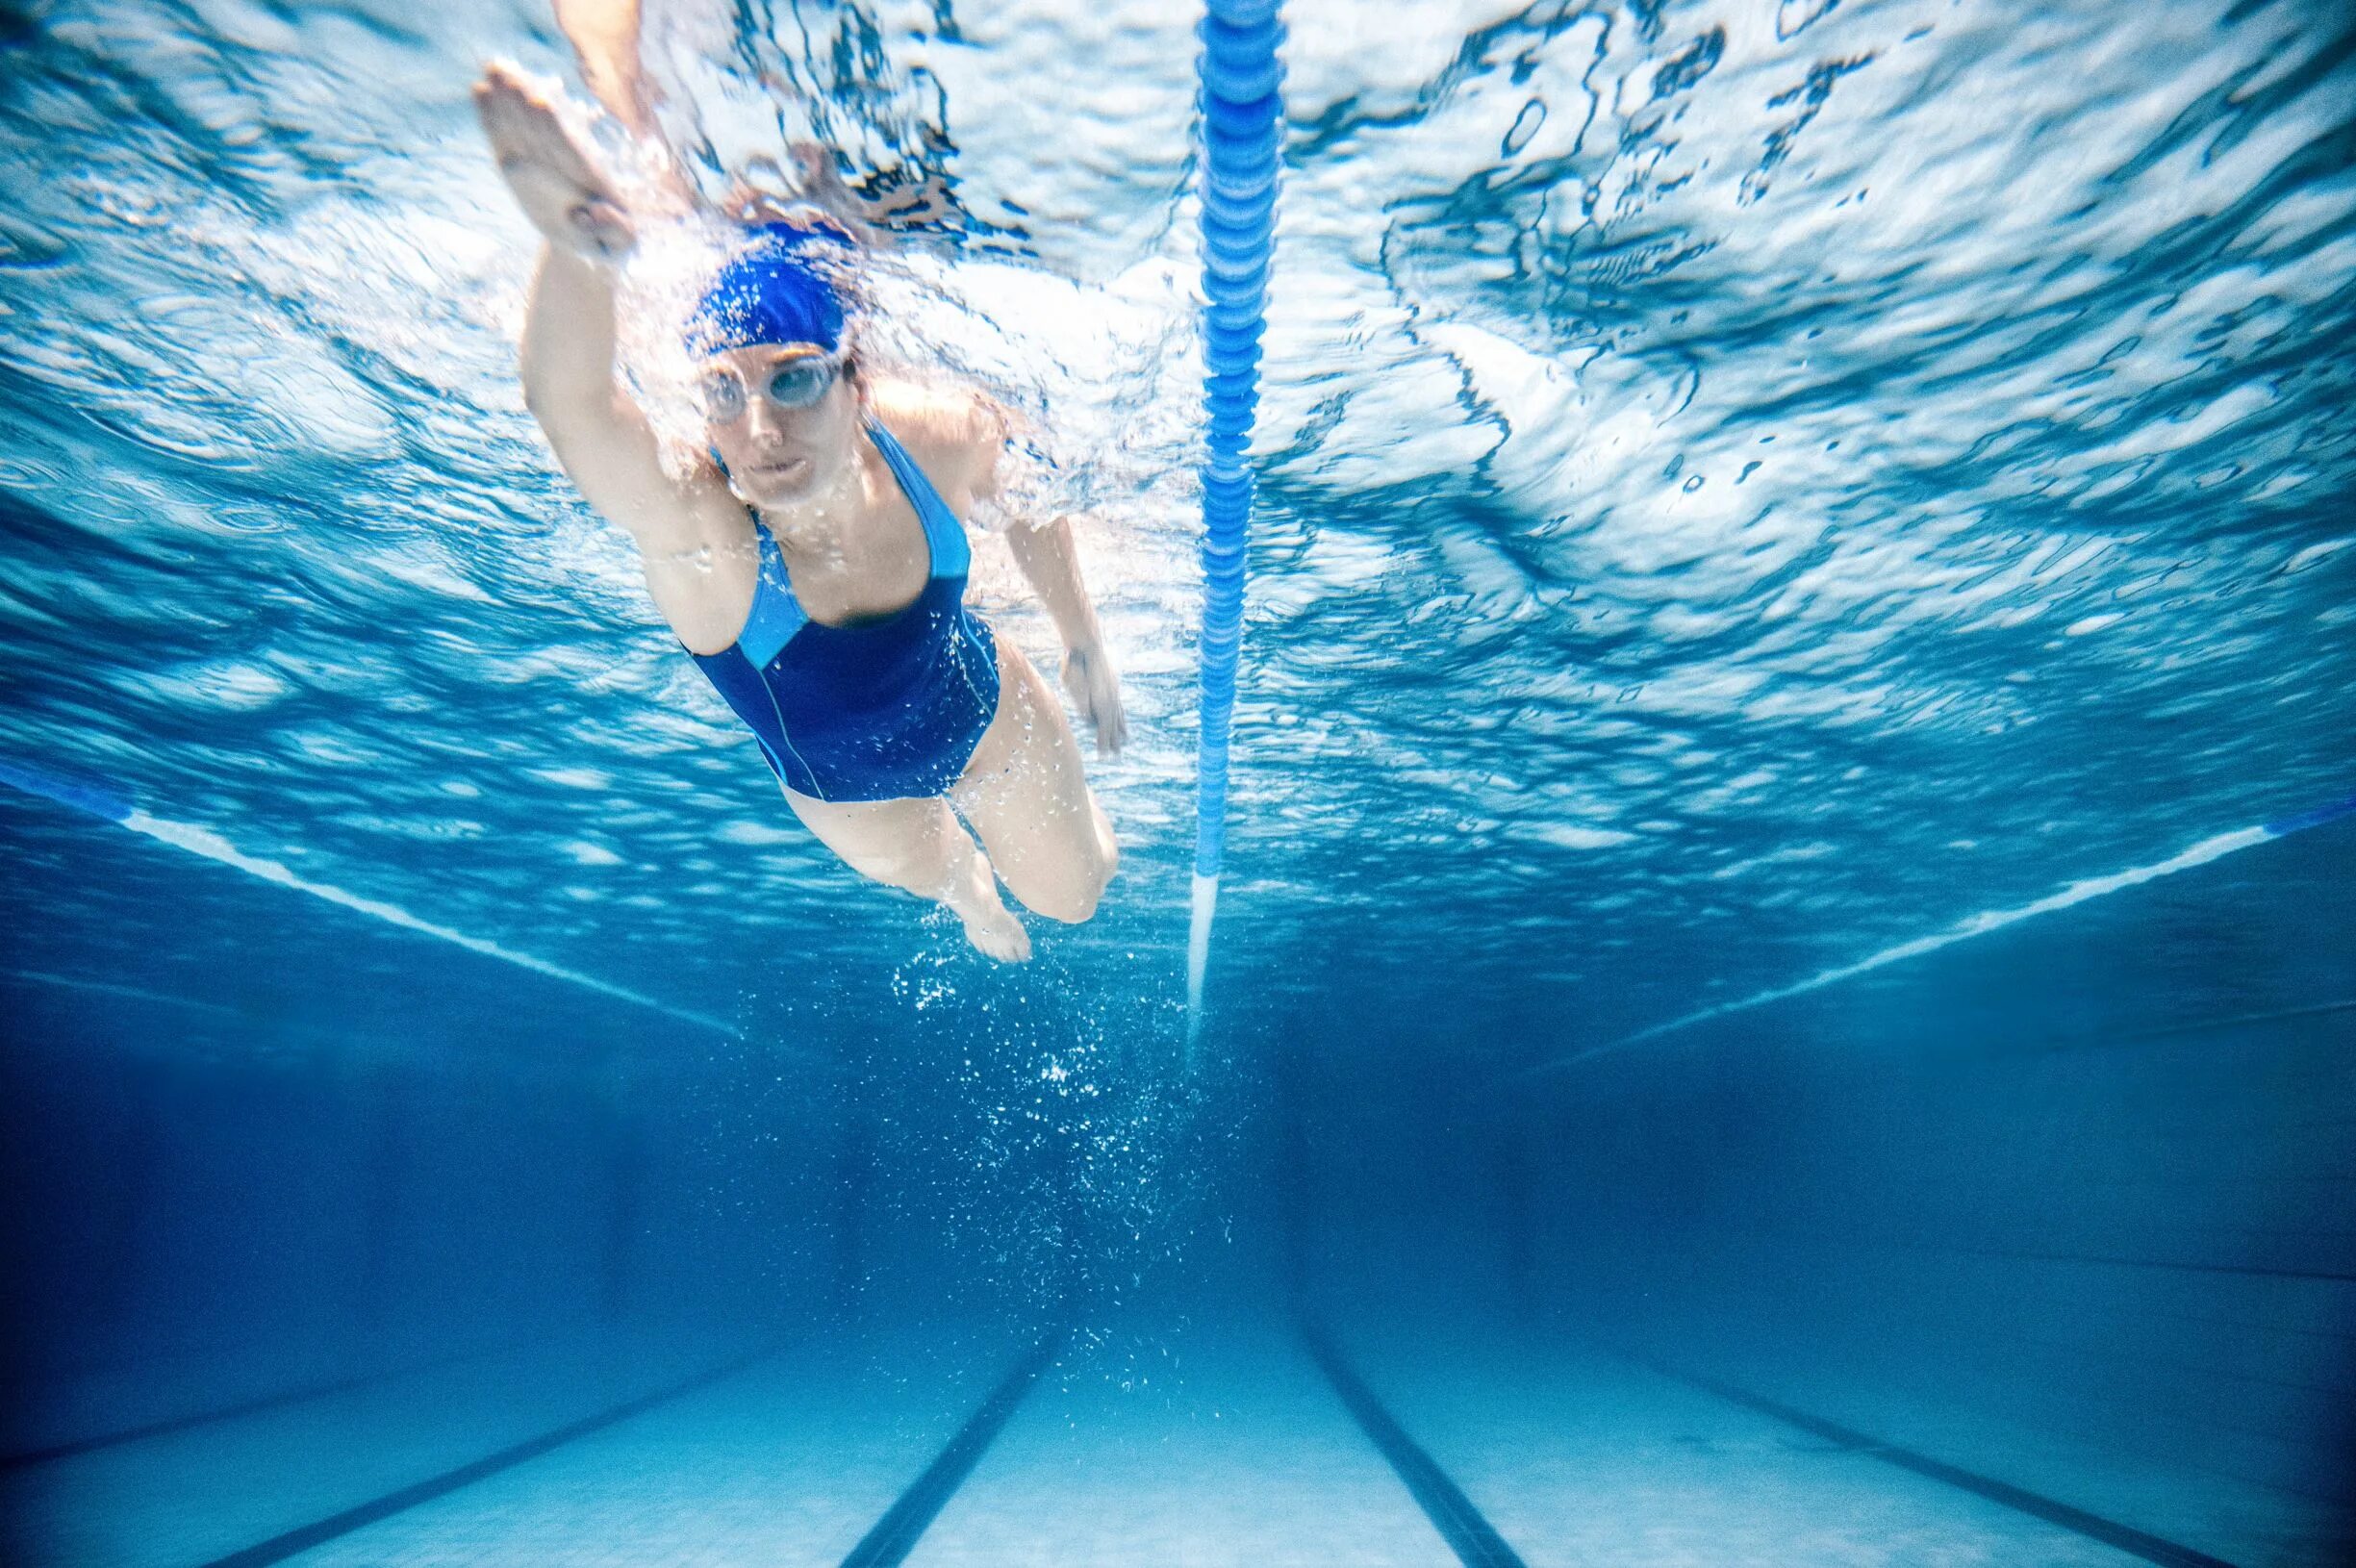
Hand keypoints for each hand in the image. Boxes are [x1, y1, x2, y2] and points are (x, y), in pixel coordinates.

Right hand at [474, 62, 635, 262]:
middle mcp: (565, 163)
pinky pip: (505, 139)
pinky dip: (492, 118)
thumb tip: (593, 211)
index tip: (542, 102)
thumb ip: (617, 231)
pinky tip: (479, 89)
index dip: (555, 127)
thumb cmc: (609, 242)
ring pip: (523, 127)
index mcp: (588, 178)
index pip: (570, 149)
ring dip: (507, 99)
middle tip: (508, 73)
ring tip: (492, 67)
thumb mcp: (620, 245)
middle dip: (526, 103)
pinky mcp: (520, 165)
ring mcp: (542, 160)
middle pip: (543, 130)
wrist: (590, 239)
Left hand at [1060, 639, 1128, 757]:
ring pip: (1119, 714)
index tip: (1104, 757)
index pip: (1104, 729)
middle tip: (1117, 753)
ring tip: (1126, 737)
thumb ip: (1082, 706)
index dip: (1104, 744)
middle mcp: (1111, 699)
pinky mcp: (1112, 682)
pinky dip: (1120, 713)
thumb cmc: (1075, 666)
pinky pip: (1118, 703)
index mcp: (1102, 702)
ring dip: (1122, 727)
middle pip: (1115, 724)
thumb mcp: (1073, 688)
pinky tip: (1119, 713)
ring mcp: (1113, 690)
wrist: (1086, 643)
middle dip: (1115, 740)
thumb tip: (1089, 721)